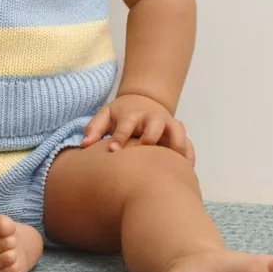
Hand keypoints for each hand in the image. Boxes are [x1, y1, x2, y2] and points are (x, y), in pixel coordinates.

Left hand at [80, 94, 194, 164]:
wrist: (144, 100)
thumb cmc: (121, 114)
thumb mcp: (105, 115)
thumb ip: (94, 129)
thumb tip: (83, 146)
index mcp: (131, 114)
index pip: (125, 125)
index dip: (120, 137)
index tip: (113, 150)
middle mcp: (151, 117)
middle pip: (154, 126)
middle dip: (149, 140)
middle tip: (143, 157)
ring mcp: (168, 123)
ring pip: (177, 132)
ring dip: (176, 146)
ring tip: (173, 165)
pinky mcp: (178, 132)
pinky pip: (189, 143)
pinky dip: (189, 155)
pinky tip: (186, 171)